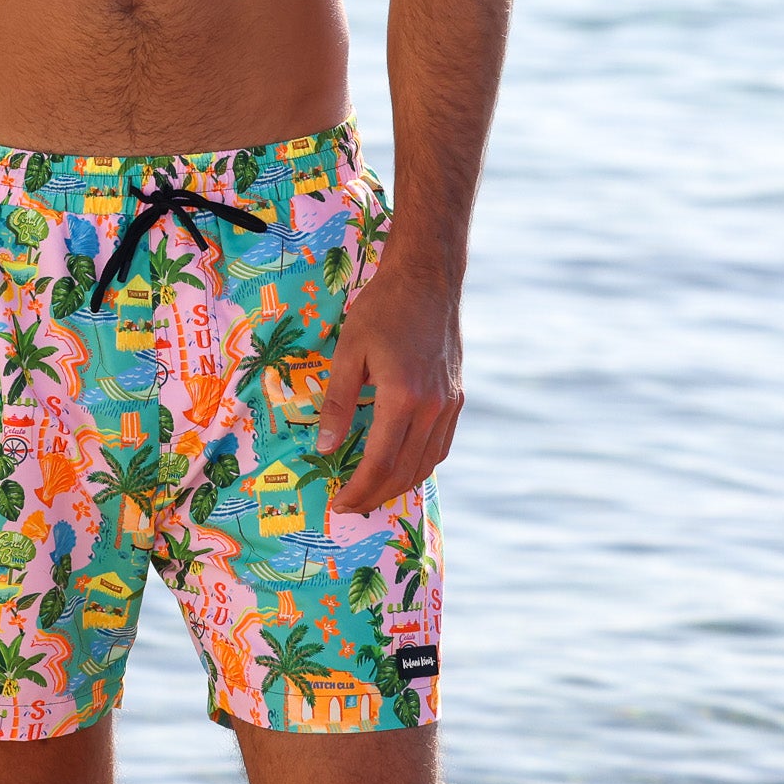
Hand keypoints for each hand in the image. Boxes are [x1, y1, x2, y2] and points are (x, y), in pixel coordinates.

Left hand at [317, 263, 462, 515]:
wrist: (427, 279)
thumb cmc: (382, 309)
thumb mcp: (348, 351)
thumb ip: (337, 402)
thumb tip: (325, 448)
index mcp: (403, 397)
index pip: (379, 463)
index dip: (358, 489)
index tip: (339, 503)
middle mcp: (432, 408)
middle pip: (405, 471)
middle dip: (376, 495)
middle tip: (351, 505)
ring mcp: (450, 404)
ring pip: (427, 463)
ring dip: (399, 484)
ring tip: (372, 491)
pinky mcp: (457, 397)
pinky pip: (441, 445)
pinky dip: (420, 464)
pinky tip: (401, 464)